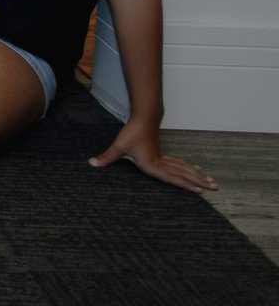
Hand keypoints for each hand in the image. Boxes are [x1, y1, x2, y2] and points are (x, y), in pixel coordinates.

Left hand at [91, 121, 219, 192]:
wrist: (141, 118)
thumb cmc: (131, 133)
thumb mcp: (119, 146)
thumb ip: (107, 157)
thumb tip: (92, 164)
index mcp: (153, 165)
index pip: (173, 178)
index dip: (186, 186)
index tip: (201, 192)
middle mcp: (162, 163)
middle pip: (184, 174)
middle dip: (200, 182)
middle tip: (216, 187)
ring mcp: (164, 157)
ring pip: (184, 168)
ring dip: (197, 175)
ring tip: (211, 181)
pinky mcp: (162, 152)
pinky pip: (179, 162)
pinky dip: (188, 167)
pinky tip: (195, 168)